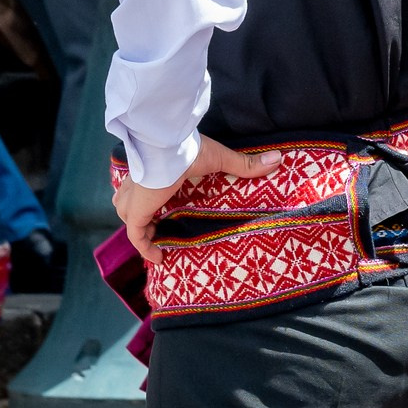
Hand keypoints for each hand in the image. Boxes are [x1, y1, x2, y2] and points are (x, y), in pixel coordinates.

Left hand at [114, 135, 281, 263]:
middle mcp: (138, 185)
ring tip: (154, 242)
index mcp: (155, 171)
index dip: (149, 199)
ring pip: (128, 217)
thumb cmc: (190, 149)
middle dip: (138, 214)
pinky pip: (136, 236)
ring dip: (138, 230)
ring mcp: (135, 200)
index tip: (159, 209)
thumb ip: (244, 164)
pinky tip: (157, 258)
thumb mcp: (219, 158)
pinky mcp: (137, 212)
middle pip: (129, 203)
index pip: (145, 187)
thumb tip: (278, 158)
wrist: (170, 148)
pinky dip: (144, 247)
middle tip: (153, 228)